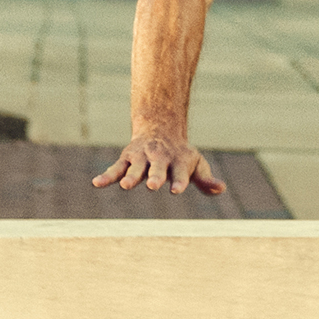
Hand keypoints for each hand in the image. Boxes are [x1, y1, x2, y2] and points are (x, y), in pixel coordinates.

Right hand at [92, 133, 226, 194]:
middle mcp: (160, 159)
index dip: (179, 181)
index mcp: (178, 162)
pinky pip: (115, 169)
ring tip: (126, 186)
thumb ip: (205, 179)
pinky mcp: (127, 159)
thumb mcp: (196, 164)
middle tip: (154, 185)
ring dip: (131, 176)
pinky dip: (107, 176)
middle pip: (157, 169)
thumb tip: (221, 189)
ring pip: (136, 168)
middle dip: (155, 177)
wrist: (161, 128)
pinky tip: (96, 184)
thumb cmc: (180, 154)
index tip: (176, 189)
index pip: (180, 173)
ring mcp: (142, 158)